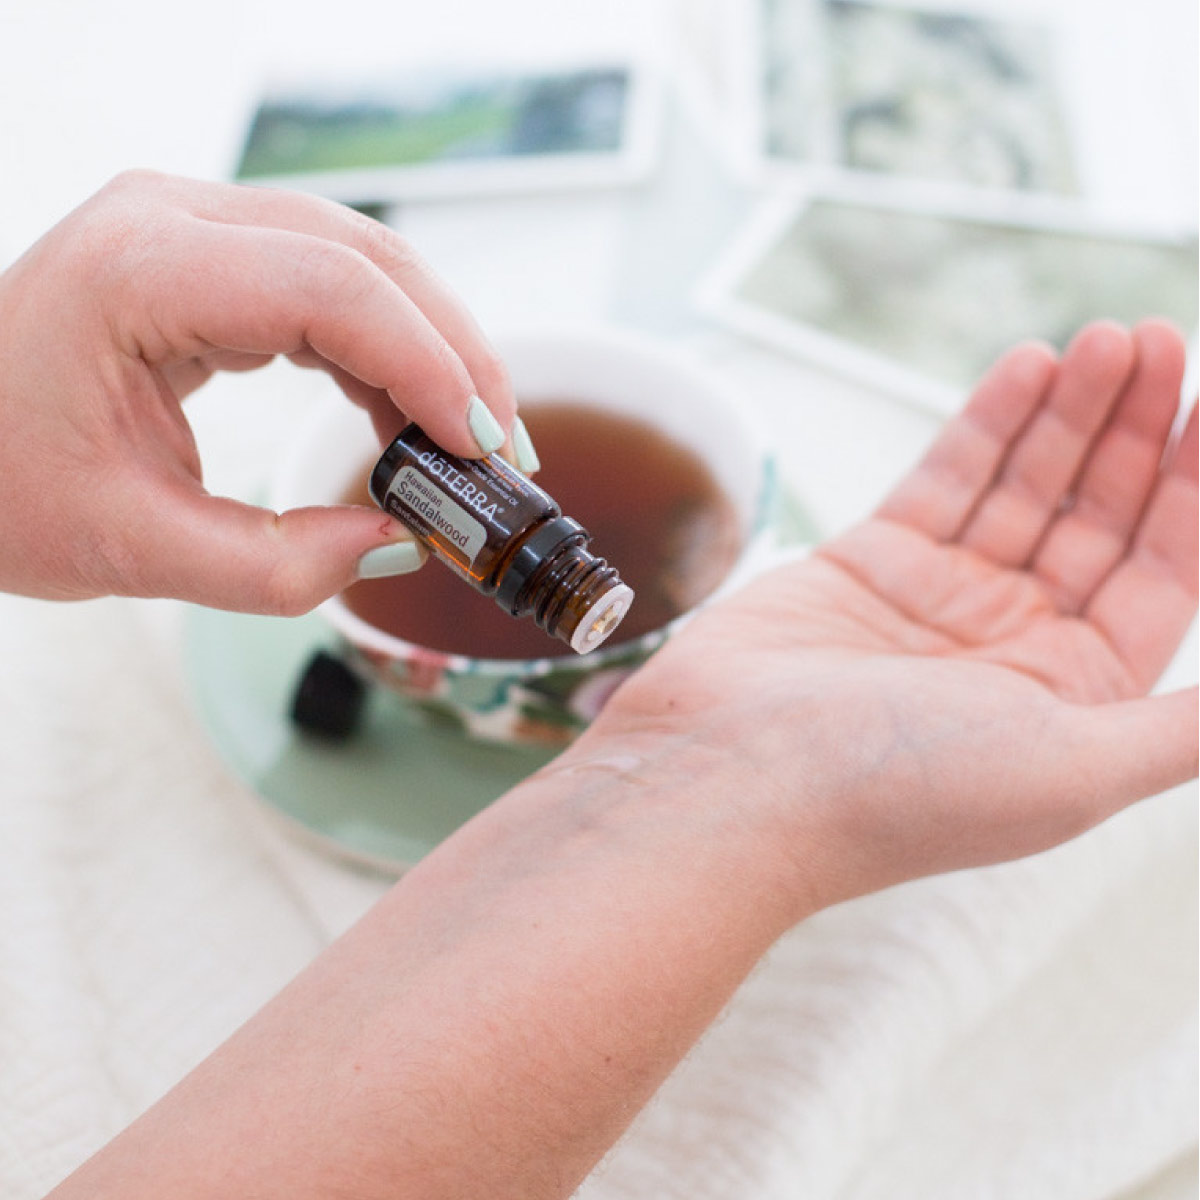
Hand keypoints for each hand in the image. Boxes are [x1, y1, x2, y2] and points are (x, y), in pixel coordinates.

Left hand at [0, 170, 514, 611]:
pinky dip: (385, 350)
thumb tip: (396, 545)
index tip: (481, 448)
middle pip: (367, 259)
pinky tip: (407, 416)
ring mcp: (190, 228)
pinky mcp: (207, 258)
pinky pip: (328, 285)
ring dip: (430, 349)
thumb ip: (273, 565)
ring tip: (468, 441)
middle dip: (453, 355)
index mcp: (139, 270)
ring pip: (361, 263)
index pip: (332, 290)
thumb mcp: (131, 550)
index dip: (429, 366)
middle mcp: (171, 219)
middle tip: (501, 449)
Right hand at [582, 319, 1197, 910]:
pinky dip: (986, 423)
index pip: (1161, 572)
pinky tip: (1028, 369)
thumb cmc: (900, 794)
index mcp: (1073, 694)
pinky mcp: (868, 561)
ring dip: (1068, 413)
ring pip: (1021, 485)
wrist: (734, 781)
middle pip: (1094, 516)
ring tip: (1108, 340)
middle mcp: (1010, 642)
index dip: (1193, 490)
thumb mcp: (1075, 768)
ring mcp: (938, 596)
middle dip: (1133, 431)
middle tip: (1162, 344)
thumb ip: (1184, 728)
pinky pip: (943, 478)